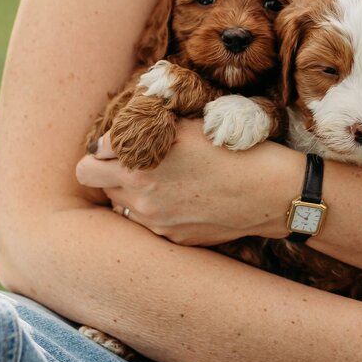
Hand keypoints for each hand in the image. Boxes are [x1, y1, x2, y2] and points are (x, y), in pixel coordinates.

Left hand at [75, 117, 298, 244]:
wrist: (271, 192)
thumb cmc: (234, 149)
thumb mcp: (190, 124)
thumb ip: (148, 126)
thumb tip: (122, 132)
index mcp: (140, 161)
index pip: (90, 159)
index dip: (105, 148)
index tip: (121, 144)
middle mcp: (141, 194)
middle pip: (94, 183)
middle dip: (106, 170)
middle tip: (129, 162)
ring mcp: (156, 221)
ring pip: (120, 205)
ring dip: (129, 191)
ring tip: (160, 180)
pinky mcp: (173, 237)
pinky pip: (148, 223)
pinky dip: (155, 210)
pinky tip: (183, 198)